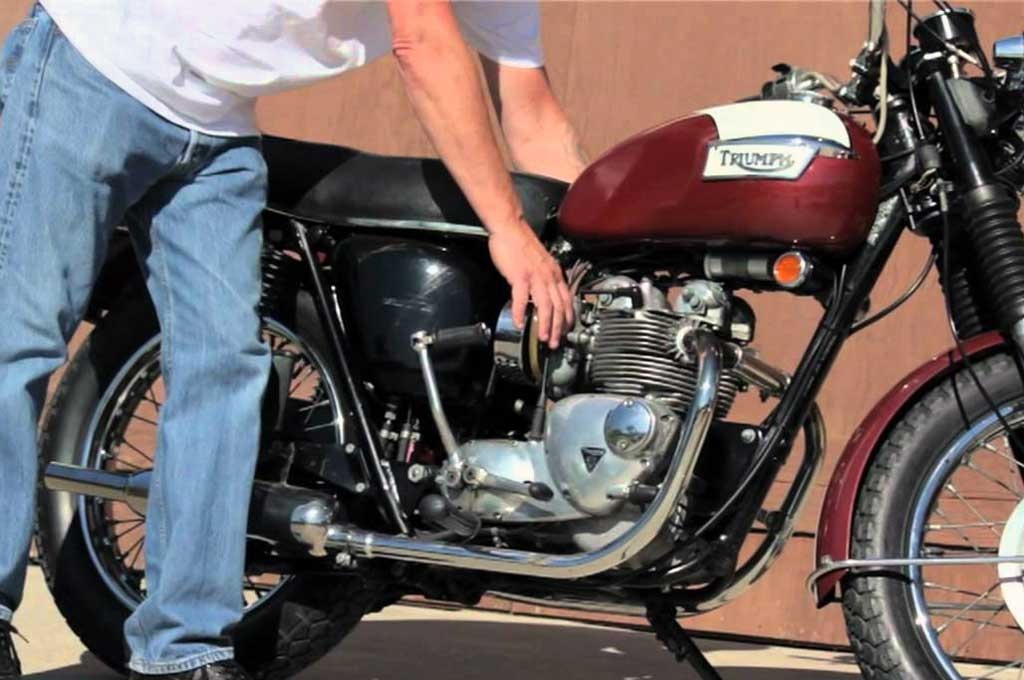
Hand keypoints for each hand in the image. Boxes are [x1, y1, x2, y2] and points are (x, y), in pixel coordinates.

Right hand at [488, 223, 573, 347]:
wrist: (510, 228)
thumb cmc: (522, 244)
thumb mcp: (541, 262)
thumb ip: (545, 278)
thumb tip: (544, 294)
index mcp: (555, 273)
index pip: (567, 300)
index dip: (568, 318)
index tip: (566, 331)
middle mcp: (549, 276)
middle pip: (558, 306)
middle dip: (559, 328)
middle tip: (556, 342)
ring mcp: (535, 276)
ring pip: (545, 305)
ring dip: (545, 324)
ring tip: (543, 337)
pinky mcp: (520, 276)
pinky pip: (522, 298)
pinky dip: (521, 313)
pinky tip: (520, 323)